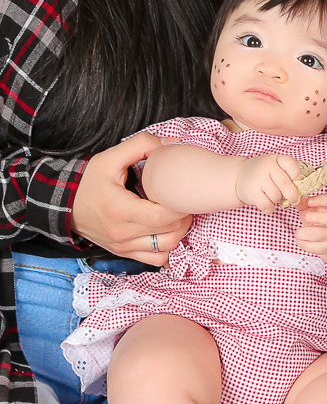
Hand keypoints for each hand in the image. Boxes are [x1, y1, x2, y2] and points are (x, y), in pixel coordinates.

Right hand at [71, 132, 191, 264]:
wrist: (65, 206)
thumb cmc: (88, 183)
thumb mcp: (110, 158)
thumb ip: (141, 145)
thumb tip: (171, 144)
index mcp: (120, 210)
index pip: (161, 216)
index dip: (179, 205)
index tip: (183, 193)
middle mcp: (122, 233)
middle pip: (169, 232)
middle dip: (184, 215)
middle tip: (184, 199)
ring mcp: (124, 246)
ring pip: (167, 247)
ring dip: (180, 231)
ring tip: (178, 214)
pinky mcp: (124, 252)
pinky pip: (156, 259)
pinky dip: (168, 247)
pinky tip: (168, 231)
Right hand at [235, 153, 299, 212]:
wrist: (240, 175)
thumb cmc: (264, 173)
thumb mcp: (275, 166)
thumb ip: (288, 174)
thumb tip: (304, 192)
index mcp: (276, 159)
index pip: (291, 164)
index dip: (297, 175)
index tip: (297, 181)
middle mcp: (266, 167)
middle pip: (285, 184)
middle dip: (293, 195)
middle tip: (295, 200)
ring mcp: (258, 179)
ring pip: (276, 196)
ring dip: (278, 201)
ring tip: (275, 197)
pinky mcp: (252, 192)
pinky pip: (267, 205)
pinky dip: (270, 208)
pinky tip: (269, 204)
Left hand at [295, 193, 326, 254]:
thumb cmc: (319, 218)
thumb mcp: (313, 208)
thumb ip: (304, 203)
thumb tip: (295, 200)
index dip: (320, 200)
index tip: (309, 201)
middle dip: (317, 217)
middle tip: (306, 217)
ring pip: (320, 235)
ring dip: (304, 233)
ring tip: (298, 232)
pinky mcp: (326, 247)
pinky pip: (313, 247)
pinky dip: (302, 243)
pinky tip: (300, 239)